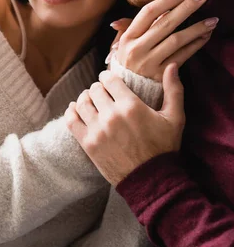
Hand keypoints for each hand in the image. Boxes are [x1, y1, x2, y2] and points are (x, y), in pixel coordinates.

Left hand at [65, 64, 184, 185]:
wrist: (151, 181)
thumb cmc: (164, 148)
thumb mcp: (175, 118)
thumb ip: (174, 90)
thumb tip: (172, 66)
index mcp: (131, 106)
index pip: (109, 79)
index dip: (108, 77)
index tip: (109, 81)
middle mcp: (112, 115)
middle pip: (94, 89)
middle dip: (98, 88)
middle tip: (102, 93)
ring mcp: (97, 130)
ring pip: (81, 102)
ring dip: (85, 99)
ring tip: (90, 101)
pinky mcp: (88, 144)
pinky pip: (71, 120)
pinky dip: (71, 112)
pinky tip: (76, 111)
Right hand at [110, 0, 216, 80]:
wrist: (126, 93)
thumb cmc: (126, 64)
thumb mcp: (120, 45)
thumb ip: (124, 29)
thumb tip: (123, 19)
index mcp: (128, 37)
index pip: (148, 12)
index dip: (168, 0)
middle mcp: (138, 49)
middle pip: (165, 23)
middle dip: (187, 7)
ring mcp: (150, 63)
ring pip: (177, 40)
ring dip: (197, 28)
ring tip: (213, 19)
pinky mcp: (162, 75)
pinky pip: (183, 56)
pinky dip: (196, 45)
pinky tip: (206, 36)